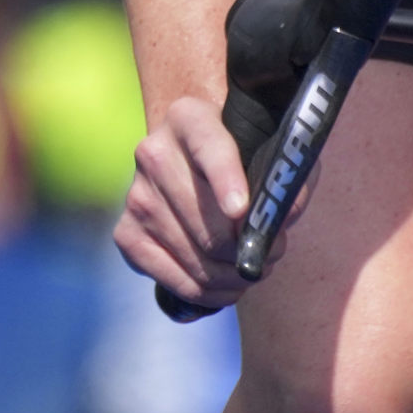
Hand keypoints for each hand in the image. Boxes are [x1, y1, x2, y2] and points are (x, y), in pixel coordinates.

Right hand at [114, 91, 258, 308]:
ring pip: (197, 259)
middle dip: (248, 250)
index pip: (210, 148)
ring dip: (234, 276)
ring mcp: (135, 195)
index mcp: (190, 118)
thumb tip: (275, 224)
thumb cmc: (244, 156)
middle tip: (271, 252)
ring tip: (251, 265)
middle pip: (206, 223)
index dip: (225, 180)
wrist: (192, 157)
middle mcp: (153, 153)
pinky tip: (225, 285)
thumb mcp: (273, 152)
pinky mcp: (127, 233)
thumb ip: (285, 181)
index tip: (240, 210)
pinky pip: (176, 282)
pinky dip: (209, 294)